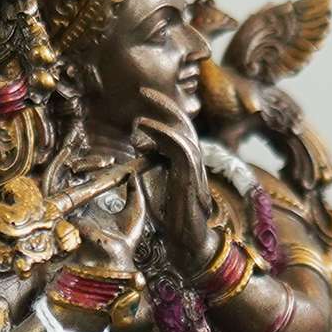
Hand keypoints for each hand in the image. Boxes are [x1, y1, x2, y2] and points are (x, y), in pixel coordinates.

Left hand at [132, 87, 215, 263]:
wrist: (188, 240)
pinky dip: (161, 132)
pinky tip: (143, 127)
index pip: (177, 126)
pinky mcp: (190, 175)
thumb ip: (149, 166)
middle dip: (164, 103)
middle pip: (183, 120)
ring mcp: (194, 166)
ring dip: (162, 115)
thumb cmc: (172, 217)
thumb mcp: (155, 184)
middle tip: (143, 91)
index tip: (143, 101)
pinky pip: (179, 145)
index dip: (162, 111)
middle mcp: (193, 158)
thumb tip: (137, 151)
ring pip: (183, 128)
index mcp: (185, 159)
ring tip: (139, 113)